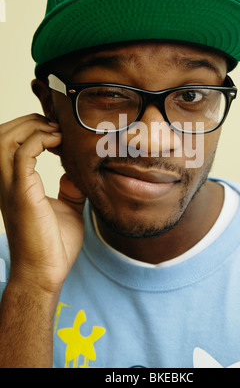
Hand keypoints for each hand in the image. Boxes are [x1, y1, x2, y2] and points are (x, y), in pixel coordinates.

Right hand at [0, 114, 84, 294]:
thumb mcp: (67, 209)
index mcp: (14, 184)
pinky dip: (38, 140)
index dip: (30, 129)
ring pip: (5, 139)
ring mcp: (11, 187)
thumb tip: (75, 175)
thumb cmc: (53, 246)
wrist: (45, 274)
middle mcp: (6, 182)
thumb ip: (68, 190)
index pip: (8, 144)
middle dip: (27, 122)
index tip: (57, 132)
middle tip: (54, 126)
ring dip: (31, 127)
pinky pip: (22, 155)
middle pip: (1, 135)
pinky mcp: (22, 193)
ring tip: (55, 131)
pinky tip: (57, 141)